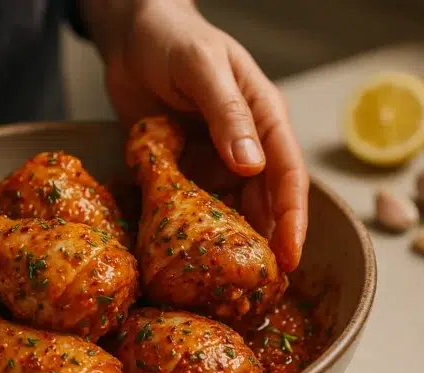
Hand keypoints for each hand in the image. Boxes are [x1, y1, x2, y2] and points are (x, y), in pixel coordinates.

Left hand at [81, 0, 308, 270]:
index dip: (292, 216)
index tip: (289, 255)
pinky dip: (198, 228)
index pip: (288, 172)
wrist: (131, 36)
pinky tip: (193, 253)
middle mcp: (245, 143)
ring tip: (230, 281)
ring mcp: (215, 158)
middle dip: (268, 241)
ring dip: (234, 241)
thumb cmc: (174, 40)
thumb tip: (253, 166)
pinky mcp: (185, 167)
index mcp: (264, 116)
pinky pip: (196, 204)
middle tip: (263, 285)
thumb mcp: (203, 69)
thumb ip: (227, 114)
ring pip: (233, 208)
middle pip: (265, 200)